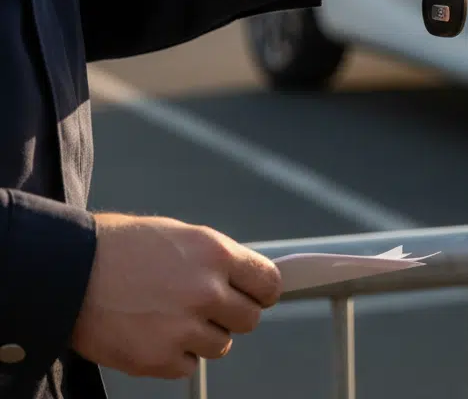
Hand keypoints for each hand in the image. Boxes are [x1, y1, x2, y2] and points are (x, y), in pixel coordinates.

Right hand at [70, 214, 282, 379]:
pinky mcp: (157, 357)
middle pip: (249, 319)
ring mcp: (182, 327)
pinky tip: (151, 334)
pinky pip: (187, 365)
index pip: (268, 283)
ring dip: (201, 337)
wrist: (65, 272)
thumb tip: (244, 279)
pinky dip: (173, 356)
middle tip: (204, 308)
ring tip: (168, 318)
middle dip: (230, 315)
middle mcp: (205, 290)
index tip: (254, 296)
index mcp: (215, 253)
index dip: (262, 292)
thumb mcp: (179, 236)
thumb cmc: (118, 248)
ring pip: (220, 345)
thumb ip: (216, 260)